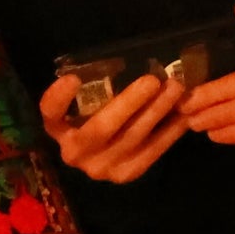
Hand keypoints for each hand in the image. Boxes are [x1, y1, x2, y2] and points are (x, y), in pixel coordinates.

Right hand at [40, 70, 187, 183]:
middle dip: (130, 102)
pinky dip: (170, 131)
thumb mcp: (85, 102)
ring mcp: (100, 168)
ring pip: (132, 138)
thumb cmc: (93, 116)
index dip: (58, 98)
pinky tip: (184, 114)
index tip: (73, 78)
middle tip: (152, 80)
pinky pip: (152, 151)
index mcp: (58, 129)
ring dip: (157, 112)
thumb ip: (97, 87)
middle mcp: (75, 152)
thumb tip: (131, 59)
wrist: (100, 156)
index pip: (50, 114)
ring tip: (175, 89)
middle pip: (101, 128)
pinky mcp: (126, 174)